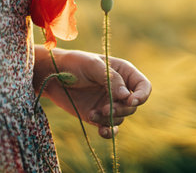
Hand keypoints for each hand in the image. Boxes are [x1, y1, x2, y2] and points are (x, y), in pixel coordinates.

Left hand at [34, 47, 151, 138]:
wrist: (52, 76)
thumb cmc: (73, 64)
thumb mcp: (92, 65)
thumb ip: (110, 79)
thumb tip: (126, 96)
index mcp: (124, 73)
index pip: (143, 86)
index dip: (141, 95)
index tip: (131, 101)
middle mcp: (120, 89)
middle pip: (132, 106)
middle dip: (120, 109)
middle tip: (105, 109)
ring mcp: (109, 103)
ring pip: (120, 118)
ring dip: (108, 119)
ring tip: (92, 113)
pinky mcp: (98, 115)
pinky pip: (110, 128)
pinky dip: (108, 132)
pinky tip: (102, 131)